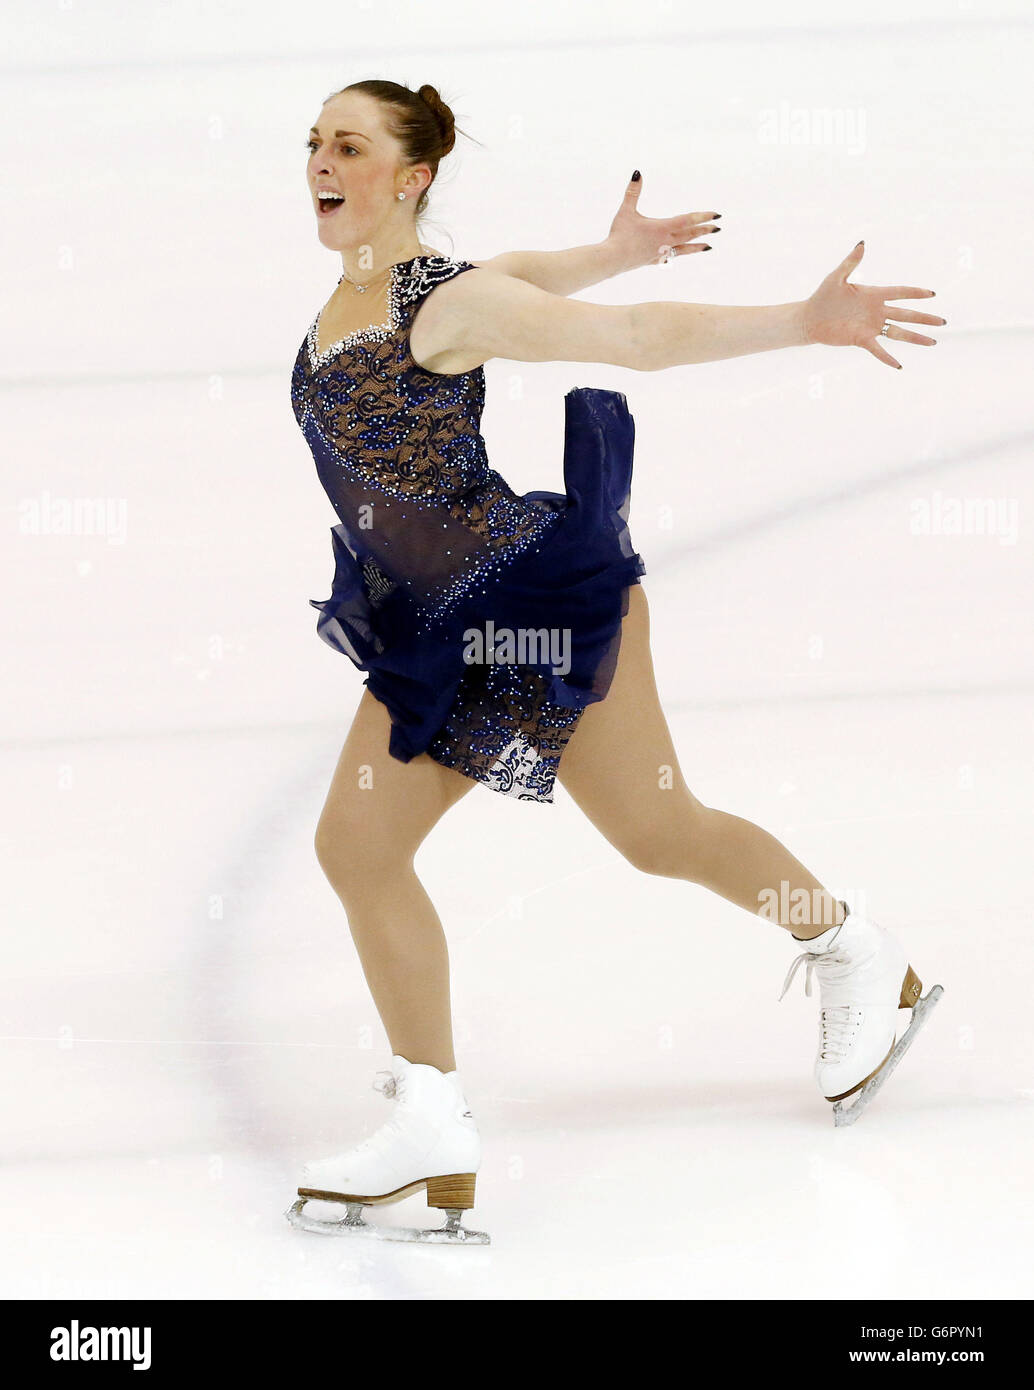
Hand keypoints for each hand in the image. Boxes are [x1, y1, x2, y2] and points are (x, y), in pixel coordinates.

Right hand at [606, 171, 719, 271]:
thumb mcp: (626, 210)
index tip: (717, 215)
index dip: (703, 216)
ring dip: (697, 247)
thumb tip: (637, 173)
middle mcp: (665, 241)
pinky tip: (674, 258)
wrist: (612, 260)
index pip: (688, 220)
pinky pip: (669, 257)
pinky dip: (675, 255)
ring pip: (683, 248)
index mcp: (662, 228)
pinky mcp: (652, 261)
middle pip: (690, 235)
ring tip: (709, 247)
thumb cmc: (619, 235)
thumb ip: (633, 192)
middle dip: (704, 230)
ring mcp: (660, 253)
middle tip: (718, 228)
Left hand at [801, 241, 945, 368]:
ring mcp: (870, 326)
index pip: (900, 293)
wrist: (810, 318)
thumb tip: (862, 244)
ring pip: (898, 332)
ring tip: (933, 341)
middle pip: (906, 314)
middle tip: (943, 321)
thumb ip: (851, 262)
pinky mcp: (861, 339)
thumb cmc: (823, 296)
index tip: (933, 294)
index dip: (916, 293)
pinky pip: (878, 349)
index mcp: (873, 294)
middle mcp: (876, 311)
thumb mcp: (836, 277)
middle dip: (924, 318)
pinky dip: (887, 358)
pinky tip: (899, 365)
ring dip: (915, 337)